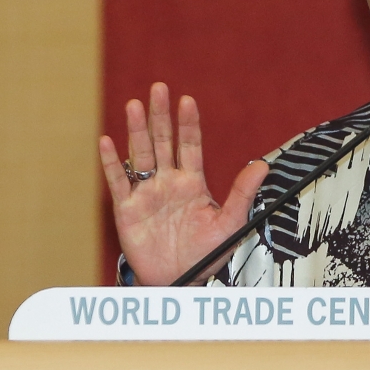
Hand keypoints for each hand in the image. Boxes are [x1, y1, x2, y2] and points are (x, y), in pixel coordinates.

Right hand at [99, 83, 267, 285]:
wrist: (181, 280)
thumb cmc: (206, 253)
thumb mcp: (230, 222)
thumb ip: (242, 193)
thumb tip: (262, 165)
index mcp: (193, 182)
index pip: (190, 145)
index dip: (188, 123)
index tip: (187, 100)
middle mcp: (168, 182)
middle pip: (163, 142)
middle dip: (161, 116)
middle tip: (159, 88)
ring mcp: (147, 194)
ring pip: (140, 156)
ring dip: (137, 131)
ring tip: (135, 104)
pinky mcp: (128, 210)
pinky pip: (118, 182)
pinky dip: (112, 162)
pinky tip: (107, 140)